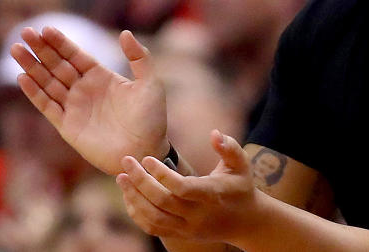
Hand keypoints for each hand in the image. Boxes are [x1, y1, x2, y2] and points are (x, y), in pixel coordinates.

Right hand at [11, 27, 168, 174]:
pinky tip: (22, 77)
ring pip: (47, 82)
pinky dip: (34, 92)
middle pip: (57, 65)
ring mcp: (74, 107)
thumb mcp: (150, 84)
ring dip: (32, 66)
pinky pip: (47, 106)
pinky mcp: (67, 126)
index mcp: (101, 77)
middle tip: (24, 32)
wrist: (144, 151)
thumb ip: (140, 58)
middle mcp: (84, 89)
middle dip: (41, 49)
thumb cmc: (152, 119)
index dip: (60, 42)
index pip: (75, 55)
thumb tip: (125, 33)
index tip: (45, 28)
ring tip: (16, 49)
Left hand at [116, 130, 259, 242]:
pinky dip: (138, 214)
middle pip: (163, 201)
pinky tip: (130, 196)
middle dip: (140, 181)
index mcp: (213, 195)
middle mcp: (199, 215)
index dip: (161, 174)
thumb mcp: (241, 164)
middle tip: (126, 162)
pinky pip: (153, 228)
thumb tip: (214, 133)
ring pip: (154, 218)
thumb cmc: (242, 187)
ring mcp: (189, 228)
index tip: (148, 158)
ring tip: (122, 178)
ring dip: (134, 198)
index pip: (182, 188)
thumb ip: (229, 147)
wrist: (247, 223)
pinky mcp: (181, 235)